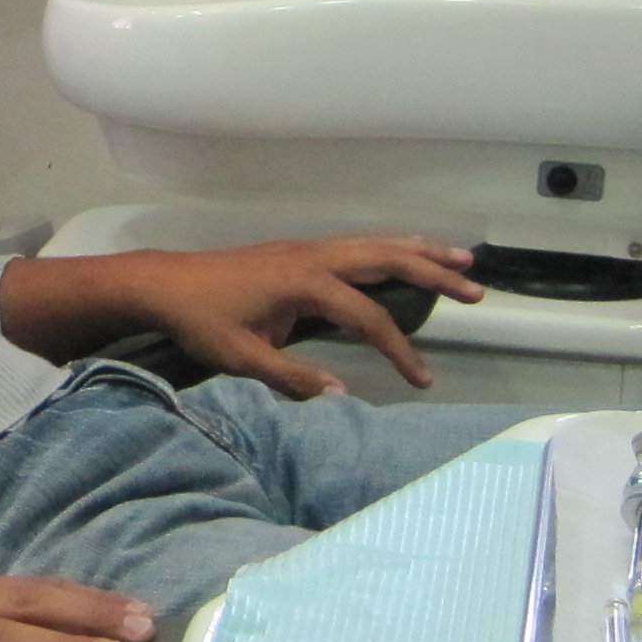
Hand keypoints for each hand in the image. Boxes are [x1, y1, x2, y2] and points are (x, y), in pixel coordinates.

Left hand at [0, 238, 482, 395]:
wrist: (163, 282)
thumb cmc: (200, 319)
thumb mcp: (243, 357)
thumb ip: (294, 377)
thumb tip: (343, 397)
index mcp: (304, 281)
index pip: (367, 316)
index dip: (398, 349)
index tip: (420, 379)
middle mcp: (313, 256)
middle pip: (387, 259)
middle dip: (434, 272)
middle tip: (477, 289)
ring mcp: (308, 248)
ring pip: (375, 243)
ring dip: (420, 250)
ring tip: (463, 259)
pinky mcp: (300, 252)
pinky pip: (358, 244)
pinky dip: (391, 247)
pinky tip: (407, 255)